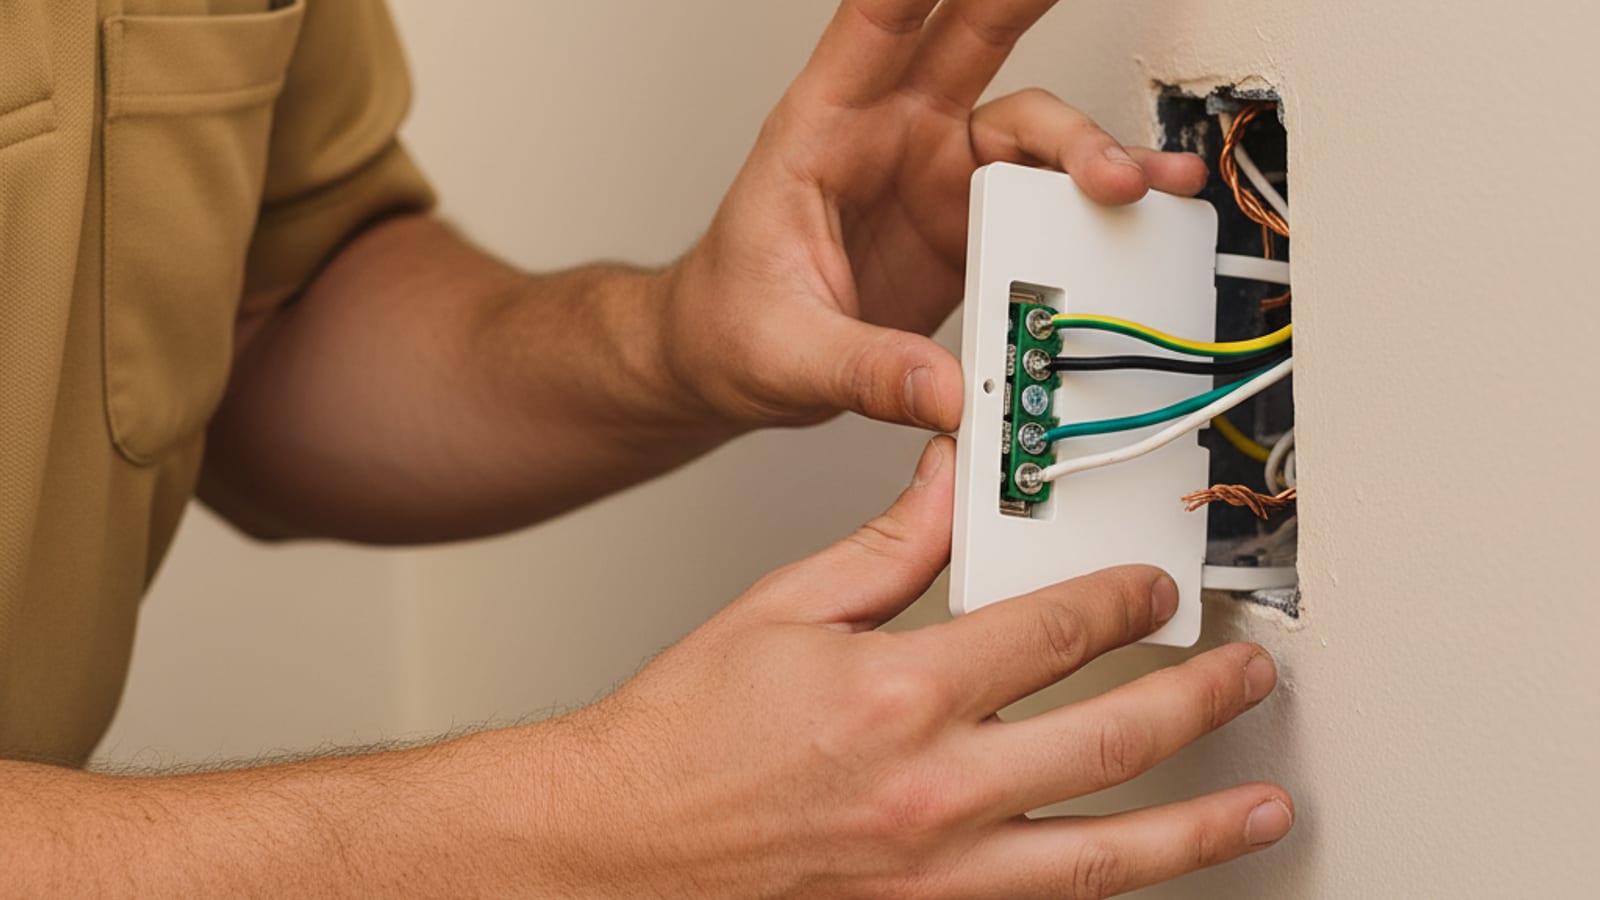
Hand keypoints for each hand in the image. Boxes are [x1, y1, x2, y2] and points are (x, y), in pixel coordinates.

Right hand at [529, 438, 1292, 897]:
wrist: (617, 845)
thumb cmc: (682, 736)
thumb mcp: (780, 608)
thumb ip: (884, 546)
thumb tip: (946, 481)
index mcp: (899, 690)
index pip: (1055, 630)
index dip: (1123, 602)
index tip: (1151, 593)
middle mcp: (931, 788)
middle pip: (1112, 738)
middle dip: (1198, 699)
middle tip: (1241, 677)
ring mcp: (935, 872)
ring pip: (1105, 852)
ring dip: (1198, 829)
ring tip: (1260, 809)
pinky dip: (1102, 891)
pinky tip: (1139, 876)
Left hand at [655, 0, 1208, 431]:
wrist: (733, 364)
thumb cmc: (735, 324)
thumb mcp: (786, 350)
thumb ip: (865, 369)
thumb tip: (943, 391)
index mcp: (823, 129)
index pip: (873, 26)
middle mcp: (892, 132)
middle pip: (970, 39)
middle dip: (1022, 3)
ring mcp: (941, 172)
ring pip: (1032, 126)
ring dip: (1089, 146)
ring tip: (1136, 181)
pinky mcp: (976, 223)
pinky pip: (1049, 196)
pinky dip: (1098, 202)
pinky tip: (1141, 204)